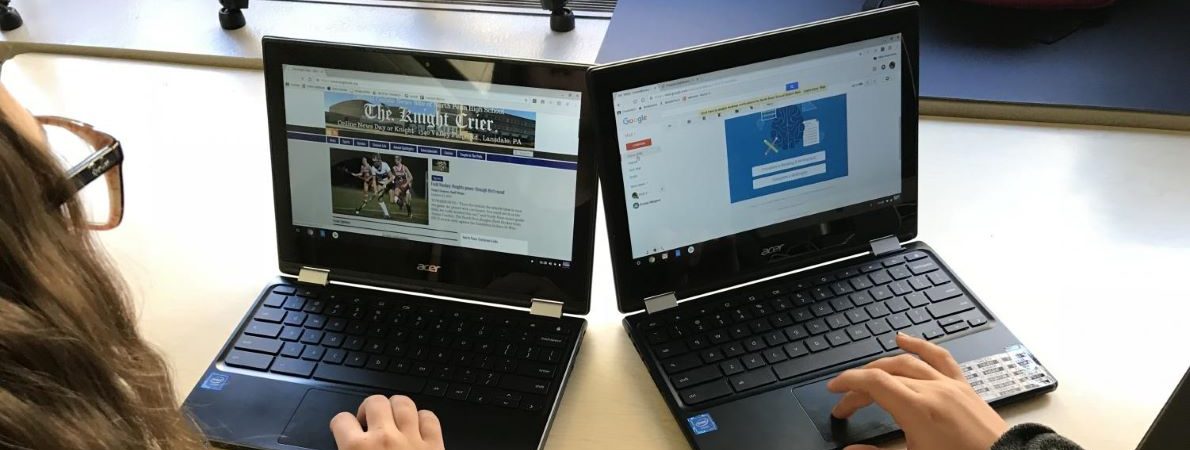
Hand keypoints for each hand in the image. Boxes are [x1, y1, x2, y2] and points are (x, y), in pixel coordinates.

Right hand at [330, 395, 444, 449]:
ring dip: (396, 409)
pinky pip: (430, 418)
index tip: (346, 430)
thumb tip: (345, 445)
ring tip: (393, 420)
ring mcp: (411, 440)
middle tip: (370, 423)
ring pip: (403, 403)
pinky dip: (423, 420)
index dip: (342, 425)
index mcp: (357, 449)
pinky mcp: (435, 446)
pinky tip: (417, 428)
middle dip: (370, 410)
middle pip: (375, 402)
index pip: (341, 420)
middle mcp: (384, 439)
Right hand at [828, 333, 1007, 449]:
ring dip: (882, 366)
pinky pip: (939, 357)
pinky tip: (905, 340)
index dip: (848, 383)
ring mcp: (951, 386)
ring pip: (908, 362)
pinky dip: (919, 346)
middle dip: (861, 385)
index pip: (873, 382)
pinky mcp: (965, 388)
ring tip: (865, 374)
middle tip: (847, 404)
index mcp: (918, 410)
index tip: (834, 390)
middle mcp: (934, 391)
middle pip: (886, 373)